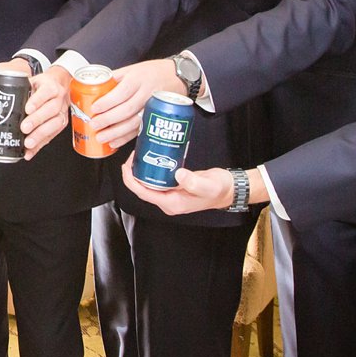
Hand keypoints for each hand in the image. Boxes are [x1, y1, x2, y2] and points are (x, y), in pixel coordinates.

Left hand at [19, 66, 71, 156]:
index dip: (37, 101)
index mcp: (50, 86)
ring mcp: (62, 112)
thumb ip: (19, 90)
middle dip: (37, 120)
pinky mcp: (62, 123)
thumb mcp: (32, 81)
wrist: (59, 85)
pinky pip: (52, 135)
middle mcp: (59, 98)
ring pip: (55, 123)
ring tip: (28, 143)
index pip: (46, 92)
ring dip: (40, 134)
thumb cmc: (42, 85)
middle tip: (25, 128)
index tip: (27, 109)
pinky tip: (31, 150)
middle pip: (51, 109)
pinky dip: (41, 144)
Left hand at [93, 59, 182, 147]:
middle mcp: (147, 94)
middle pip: (127, 110)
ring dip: (116, 133)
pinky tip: (115, 142)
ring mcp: (153, 108)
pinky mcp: (156, 118)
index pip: (122, 92)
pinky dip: (126, 138)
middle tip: (94, 125)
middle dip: (108, 120)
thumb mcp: (133, 68)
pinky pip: (140, 130)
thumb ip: (115, 78)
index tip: (94, 108)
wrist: (179, 77)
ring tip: (101, 137)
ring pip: (134, 123)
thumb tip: (95, 86)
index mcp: (138, 79)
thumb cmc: (154, 72)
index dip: (107, 102)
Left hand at [118, 154, 233, 214]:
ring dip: (141, 169)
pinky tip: (153, 155)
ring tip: (140, 153)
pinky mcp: (174, 187)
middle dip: (133, 172)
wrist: (228, 190)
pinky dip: (152, 168)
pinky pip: (157, 179)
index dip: (131, 180)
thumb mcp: (208, 186)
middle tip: (134, 154)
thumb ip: (194, 182)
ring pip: (148, 183)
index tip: (127, 164)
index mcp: (171, 203)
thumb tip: (177, 174)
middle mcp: (168, 201)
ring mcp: (170, 194)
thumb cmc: (219, 189)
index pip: (143, 193)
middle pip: (142, 188)